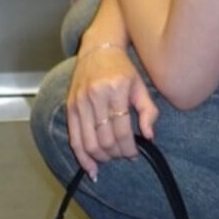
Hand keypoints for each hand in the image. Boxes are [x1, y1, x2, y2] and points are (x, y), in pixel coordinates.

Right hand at [66, 44, 158, 179]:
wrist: (98, 49)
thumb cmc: (123, 69)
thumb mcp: (140, 86)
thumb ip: (148, 111)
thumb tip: (149, 137)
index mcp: (116, 90)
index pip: (122, 130)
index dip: (129, 148)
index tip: (135, 154)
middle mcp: (95, 96)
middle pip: (105, 139)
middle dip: (116, 154)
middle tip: (123, 155)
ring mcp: (80, 101)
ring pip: (89, 142)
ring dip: (101, 157)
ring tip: (110, 159)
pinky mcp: (70, 106)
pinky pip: (74, 138)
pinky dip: (82, 157)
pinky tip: (91, 169)